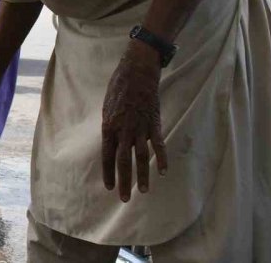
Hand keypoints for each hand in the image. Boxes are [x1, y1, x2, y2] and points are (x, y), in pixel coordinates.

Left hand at [101, 40, 168, 201]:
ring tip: (143, 191)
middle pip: (123, 161)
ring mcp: (139, 127)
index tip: (109, 187)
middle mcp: (123, 130)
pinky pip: (158, 144)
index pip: (107, 156)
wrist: (136, 72)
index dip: (108, 173)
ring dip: (142, 176)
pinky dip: (162, 159)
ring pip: (141, 157)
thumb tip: (111, 141)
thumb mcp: (107, 107)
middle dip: (124, 181)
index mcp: (109, 127)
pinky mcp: (153, 123)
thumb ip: (110, 126)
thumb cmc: (118, 88)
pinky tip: (163, 172)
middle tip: (124, 198)